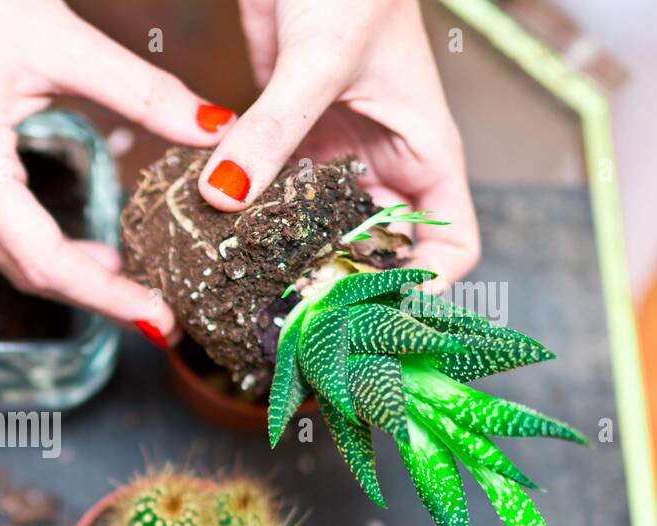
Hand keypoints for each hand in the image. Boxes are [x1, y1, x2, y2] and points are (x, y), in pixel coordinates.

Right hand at [0, 0, 230, 343]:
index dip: (107, 297)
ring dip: (78, 283)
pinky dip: (54, 257)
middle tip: (163, 319)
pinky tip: (97, 257)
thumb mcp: (66, 44)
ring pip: (17, 264)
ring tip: (138, 294)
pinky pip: (6, 240)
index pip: (47, 260)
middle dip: (99, 300)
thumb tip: (215, 129)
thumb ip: (144, 91)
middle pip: (32, 274)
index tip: (159, 319)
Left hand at [198, 0, 478, 285]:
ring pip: (322, 232)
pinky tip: (218, 244)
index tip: (368, 311)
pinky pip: (275, 199)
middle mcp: (382, 164)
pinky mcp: (289, 145)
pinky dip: (252, 222)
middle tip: (295, 322)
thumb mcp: (317, 61)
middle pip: (379, 252)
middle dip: (344, 287)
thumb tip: (225, 193)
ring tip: (249, 297)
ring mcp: (334, 158)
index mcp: (423, 152)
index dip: (423, 285)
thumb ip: (274, 129)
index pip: (450, 243)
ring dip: (292, 261)